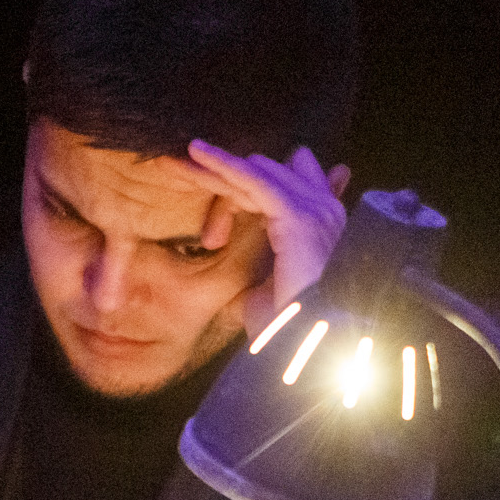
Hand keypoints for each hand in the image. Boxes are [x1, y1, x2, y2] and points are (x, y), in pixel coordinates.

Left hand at [183, 140, 351, 325]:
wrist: (308, 347)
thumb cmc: (286, 331)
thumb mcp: (260, 293)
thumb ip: (249, 269)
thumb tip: (224, 263)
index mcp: (319, 227)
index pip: (280, 189)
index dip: (240, 189)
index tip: (207, 188)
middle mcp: (323, 212)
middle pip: (268, 175)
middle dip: (222, 174)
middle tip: (179, 162)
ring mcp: (315, 211)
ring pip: (257, 173)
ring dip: (214, 165)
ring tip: (176, 158)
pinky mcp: (298, 215)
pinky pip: (254, 178)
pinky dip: (223, 163)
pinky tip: (195, 152)